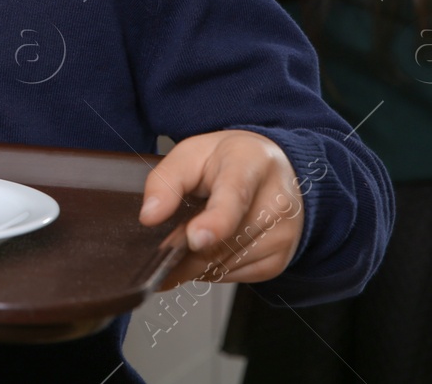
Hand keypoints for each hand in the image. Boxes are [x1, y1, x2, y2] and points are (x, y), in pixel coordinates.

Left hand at [140, 130, 303, 288]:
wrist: (272, 170)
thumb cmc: (228, 160)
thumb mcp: (190, 154)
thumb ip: (166, 181)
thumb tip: (149, 217)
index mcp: (249, 166)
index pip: (235, 198)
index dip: (215, 222)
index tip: (194, 238)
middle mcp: (275, 203)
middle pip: (220, 243)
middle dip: (182, 250)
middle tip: (162, 244)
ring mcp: (281, 236)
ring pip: (222, 266)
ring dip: (195, 260)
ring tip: (193, 233)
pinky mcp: (279, 261)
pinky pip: (231, 277)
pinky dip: (211, 268)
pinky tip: (211, 245)